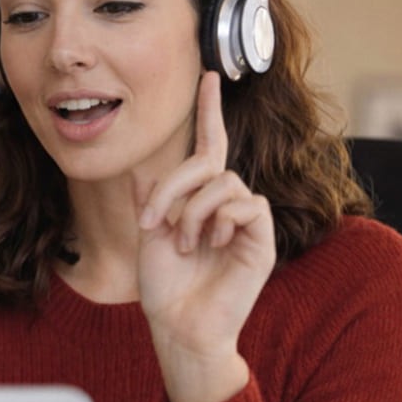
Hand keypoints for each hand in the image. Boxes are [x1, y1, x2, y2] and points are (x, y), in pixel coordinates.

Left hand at [134, 72, 275, 401]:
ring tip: (186, 245)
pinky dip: (220, 220)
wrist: (180, 326)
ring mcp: (245, 220)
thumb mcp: (149, 238)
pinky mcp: (261, 237)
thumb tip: (141, 170)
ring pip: (224, 182)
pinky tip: (212, 245)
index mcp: (197, 200)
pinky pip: (247, 204)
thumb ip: (150, 202)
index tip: (208, 75)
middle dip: (174, 186)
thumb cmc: (165, 288)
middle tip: (152, 223)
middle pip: (208, 162)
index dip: (208, 111)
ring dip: (193, 210)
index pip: (207, 146)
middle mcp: (225, 204)